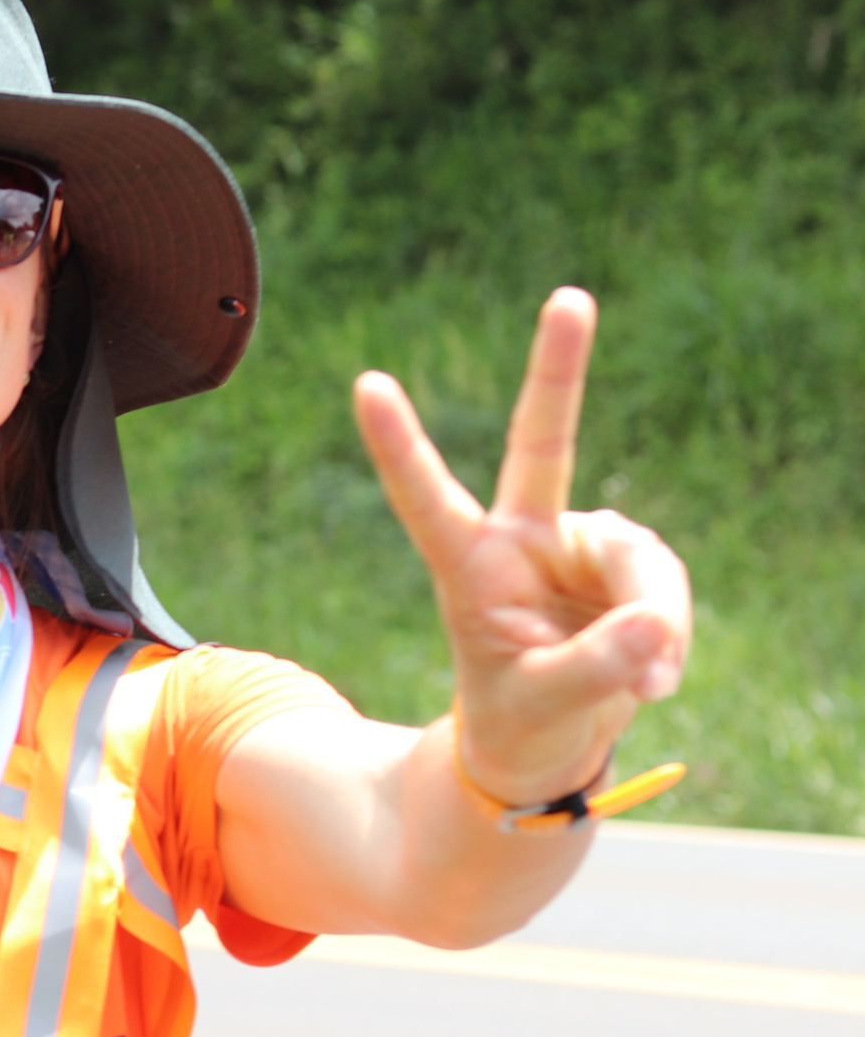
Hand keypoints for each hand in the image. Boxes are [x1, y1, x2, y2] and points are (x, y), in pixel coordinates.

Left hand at [355, 287, 691, 804]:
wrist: (550, 739)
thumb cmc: (522, 717)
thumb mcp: (542, 705)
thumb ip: (594, 668)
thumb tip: (654, 624)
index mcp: (467, 565)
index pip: (426, 497)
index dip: (399, 445)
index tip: (366, 383)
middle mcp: (523, 538)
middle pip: (543, 441)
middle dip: (559, 369)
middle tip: (570, 298)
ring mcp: (577, 545)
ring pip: (637, 556)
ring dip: (654, 619)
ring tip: (645, 680)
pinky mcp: (626, 565)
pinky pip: (666, 585)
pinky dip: (670, 634)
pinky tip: (656, 676)